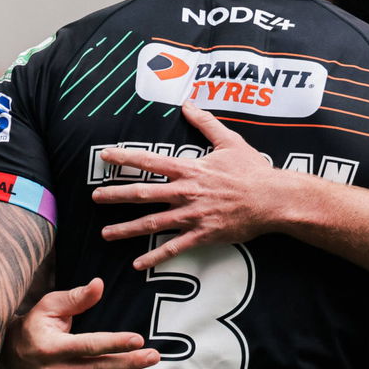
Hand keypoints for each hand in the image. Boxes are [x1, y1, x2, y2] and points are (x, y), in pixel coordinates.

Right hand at [0, 279, 158, 368]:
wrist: (8, 359)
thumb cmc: (33, 327)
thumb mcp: (49, 306)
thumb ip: (76, 297)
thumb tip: (100, 284)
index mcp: (49, 347)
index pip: (88, 346)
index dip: (115, 343)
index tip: (139, 339)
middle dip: (130, 363)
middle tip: (154, 356)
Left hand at [93, 105, 280, 268]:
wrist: (273, 199)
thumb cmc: (252, 171)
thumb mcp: (229, 141)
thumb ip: (205, 123)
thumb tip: (188, 104)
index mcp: (190, 169)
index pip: (151, 161)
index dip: (126, 158)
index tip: (105, 156)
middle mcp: (187, 192)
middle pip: (144, 193)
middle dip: (117, 195)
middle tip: (95, 197)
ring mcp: (193, 215)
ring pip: (153, 223)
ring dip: (127, 229)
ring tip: (106, 233)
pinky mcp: (203, 235)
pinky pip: (174, 248)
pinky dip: (155, 256)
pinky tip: (137, 263)